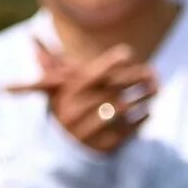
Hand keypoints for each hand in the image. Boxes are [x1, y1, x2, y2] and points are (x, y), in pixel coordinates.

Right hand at [9, 40, 154, 152]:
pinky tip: (147, 110)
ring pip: (123, 108)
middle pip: (114, 89)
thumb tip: (33, 36)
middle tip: (153, 72)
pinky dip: (142, 118)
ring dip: (143, 97)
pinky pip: (129, 129)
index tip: (128, 53)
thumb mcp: (54, 88)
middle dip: (136, 78)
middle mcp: (78, 111)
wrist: (62, 151)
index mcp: (68, 94)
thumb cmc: (63, 109)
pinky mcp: (104, 147)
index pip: (94, 73)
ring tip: (154, 89)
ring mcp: (91, 130)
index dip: (112, 61)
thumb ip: (50, 62)